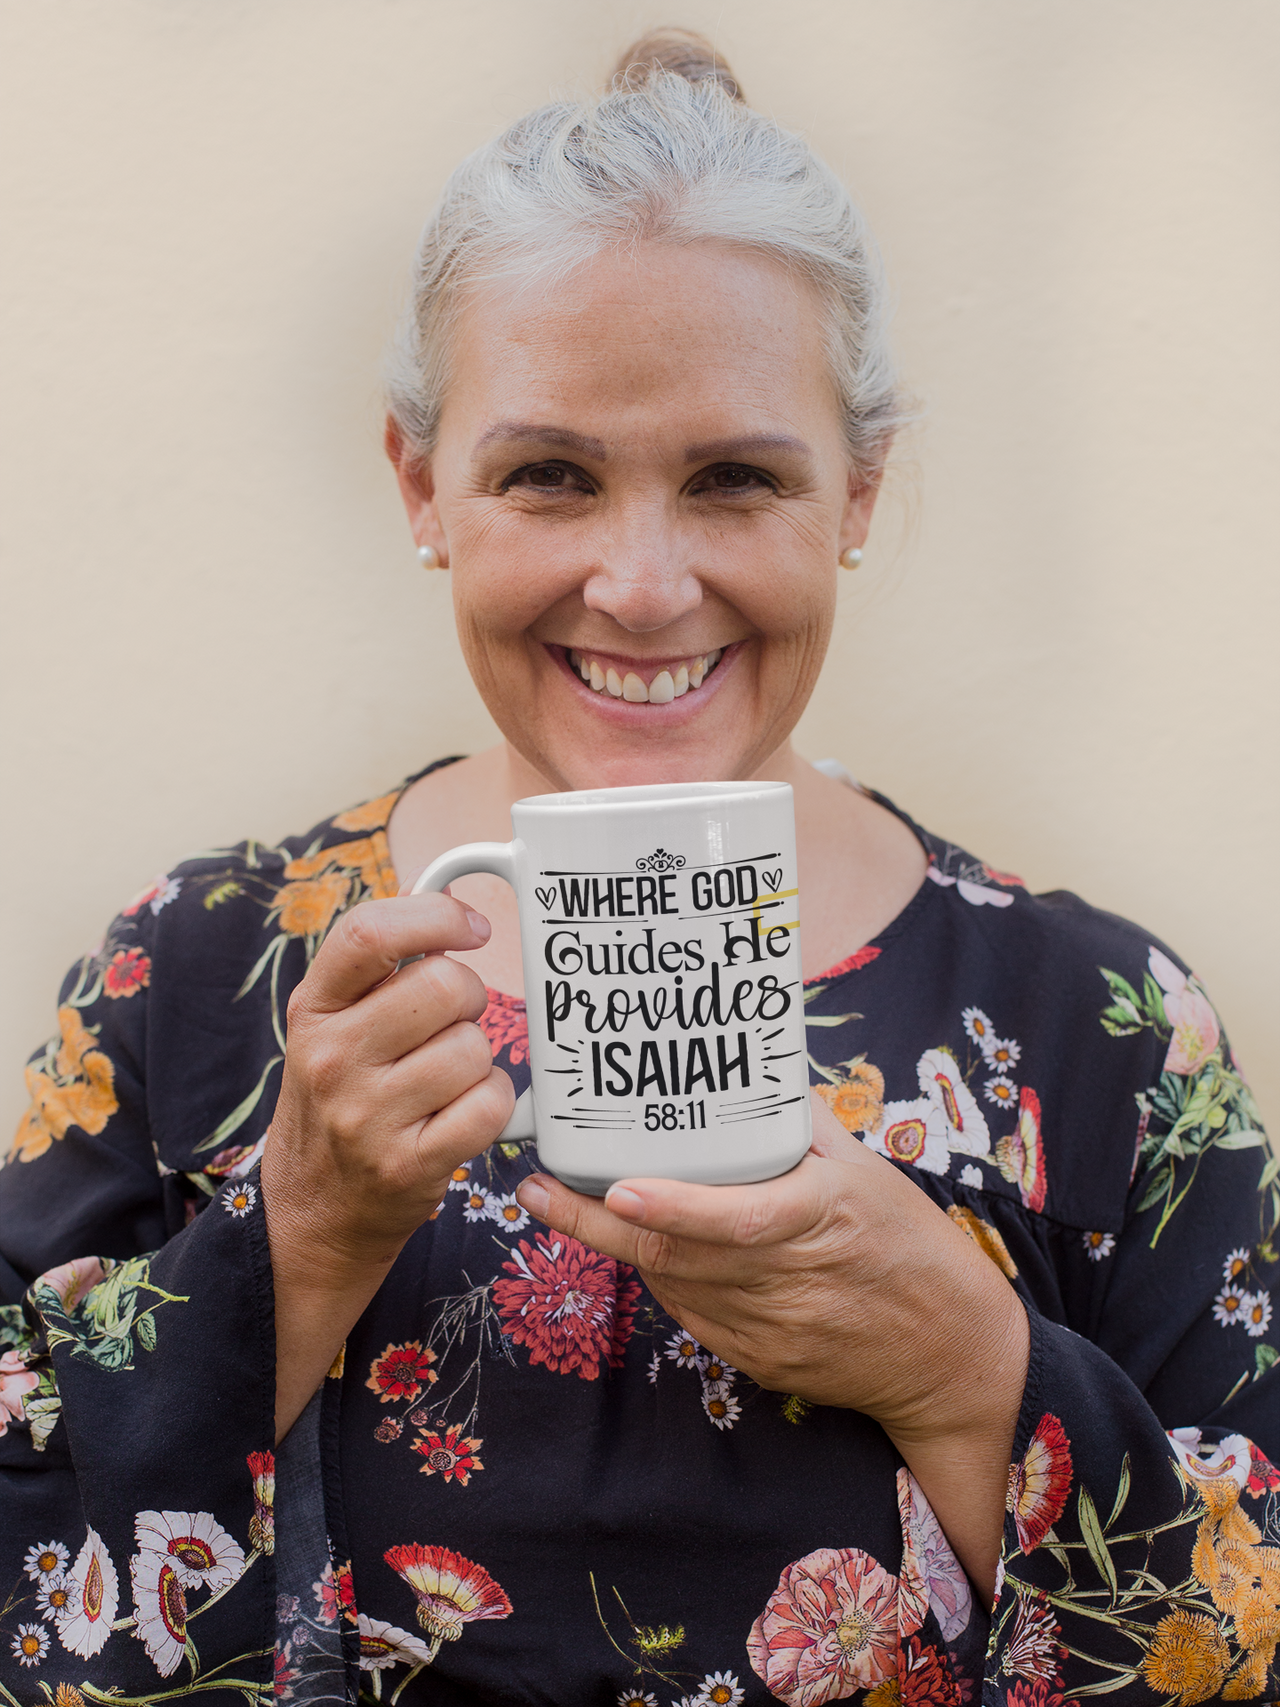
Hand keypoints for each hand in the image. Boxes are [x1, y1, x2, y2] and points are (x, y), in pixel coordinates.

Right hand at [264, 893, 512, 1263]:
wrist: (313, 1211)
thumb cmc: (338, 1100)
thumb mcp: (331, 1025)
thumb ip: (379, 966)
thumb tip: (439, 892)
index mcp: (313, 1009)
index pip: (370, 932)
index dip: (436, 914)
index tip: (471, 927)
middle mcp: (332, 1058)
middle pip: (446, 985)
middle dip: (470, 998)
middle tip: (452, 1025)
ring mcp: (367, 1116)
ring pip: (475, 1047)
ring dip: (478, 1059)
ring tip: (446, 1079)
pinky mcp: (408, 1164)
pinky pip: (491, 1103)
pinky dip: (492, 1103)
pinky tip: (462, 1112)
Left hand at [514, 1091, 1027, 1596]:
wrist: (949, 1355)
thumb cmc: (912, 1246)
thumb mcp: (869, 1172)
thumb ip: (803, 1127)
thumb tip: (749, 1072)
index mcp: (822, 1218)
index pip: (739, 1218)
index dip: (674, 1206)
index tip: (618, 1184)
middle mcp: (789, 1278)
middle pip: (677, 1255)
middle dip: (594, 1223)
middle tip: (537, 1188)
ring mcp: (769, 1329)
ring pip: (673, 1284)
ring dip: (618, 1244)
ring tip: (567, 1200)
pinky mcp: (757, 1362)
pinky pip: (692, 1315)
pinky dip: (661, 1277)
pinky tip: (640, 1244)